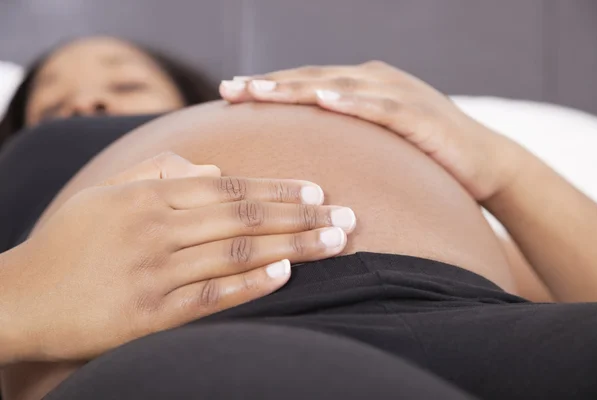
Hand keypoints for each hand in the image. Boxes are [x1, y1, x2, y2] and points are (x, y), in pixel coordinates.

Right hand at [0, 152, 354, 362]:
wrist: (22, 297)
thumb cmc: (68, 242)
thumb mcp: (105, 193)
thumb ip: (159, 172)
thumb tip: (213, 170)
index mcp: (148, 195)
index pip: (228, 188)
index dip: (278, 189)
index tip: (317, 191)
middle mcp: (156, 228)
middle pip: (244, 217)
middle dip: (302, 216)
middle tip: (347, 216)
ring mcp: (154, 272)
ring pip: (236, 252)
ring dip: (293, 246)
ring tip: (335, 242)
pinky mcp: (150, 315)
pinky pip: (210, 296)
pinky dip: (251, 284)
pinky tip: (287, 275)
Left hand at [220, 62, 526, 200]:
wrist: (484, 164)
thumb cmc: (425, 158)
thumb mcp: (376, 146)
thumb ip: (344, 142)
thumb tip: (302, 161)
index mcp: (359, 88)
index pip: (304, 84)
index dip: (267, 88)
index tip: (228, 94)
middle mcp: (372, 81)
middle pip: (310, 79)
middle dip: (268, 84)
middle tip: (227, 89)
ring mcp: (396, 93)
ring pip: (337, 86)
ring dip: (296, 87)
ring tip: (259, 90)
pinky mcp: (418, 113)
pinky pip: (380, 106)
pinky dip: (351, 101)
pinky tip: (324, 99)